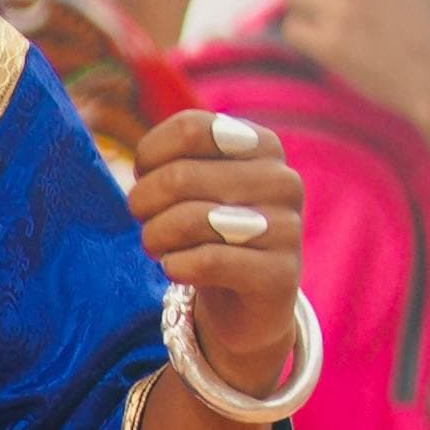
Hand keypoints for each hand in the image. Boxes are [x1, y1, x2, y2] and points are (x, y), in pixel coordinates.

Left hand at [127, 106, 306, 393]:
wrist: (245, 301)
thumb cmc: (209, 228)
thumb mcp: (195, 183)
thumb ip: (173, 157)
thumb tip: (142, 162)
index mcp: (263, 145)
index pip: (190, 128)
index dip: (150, 154)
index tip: (144, 176)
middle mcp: (283, 181)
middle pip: (180, 175)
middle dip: (144, 201)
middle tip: (142, 218)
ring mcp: (287, 229)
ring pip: (191, 219)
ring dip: (155, 235)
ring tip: (154, 244)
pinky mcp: (280, 276)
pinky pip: (207, 262)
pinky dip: (175, 265)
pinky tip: (175, 267)